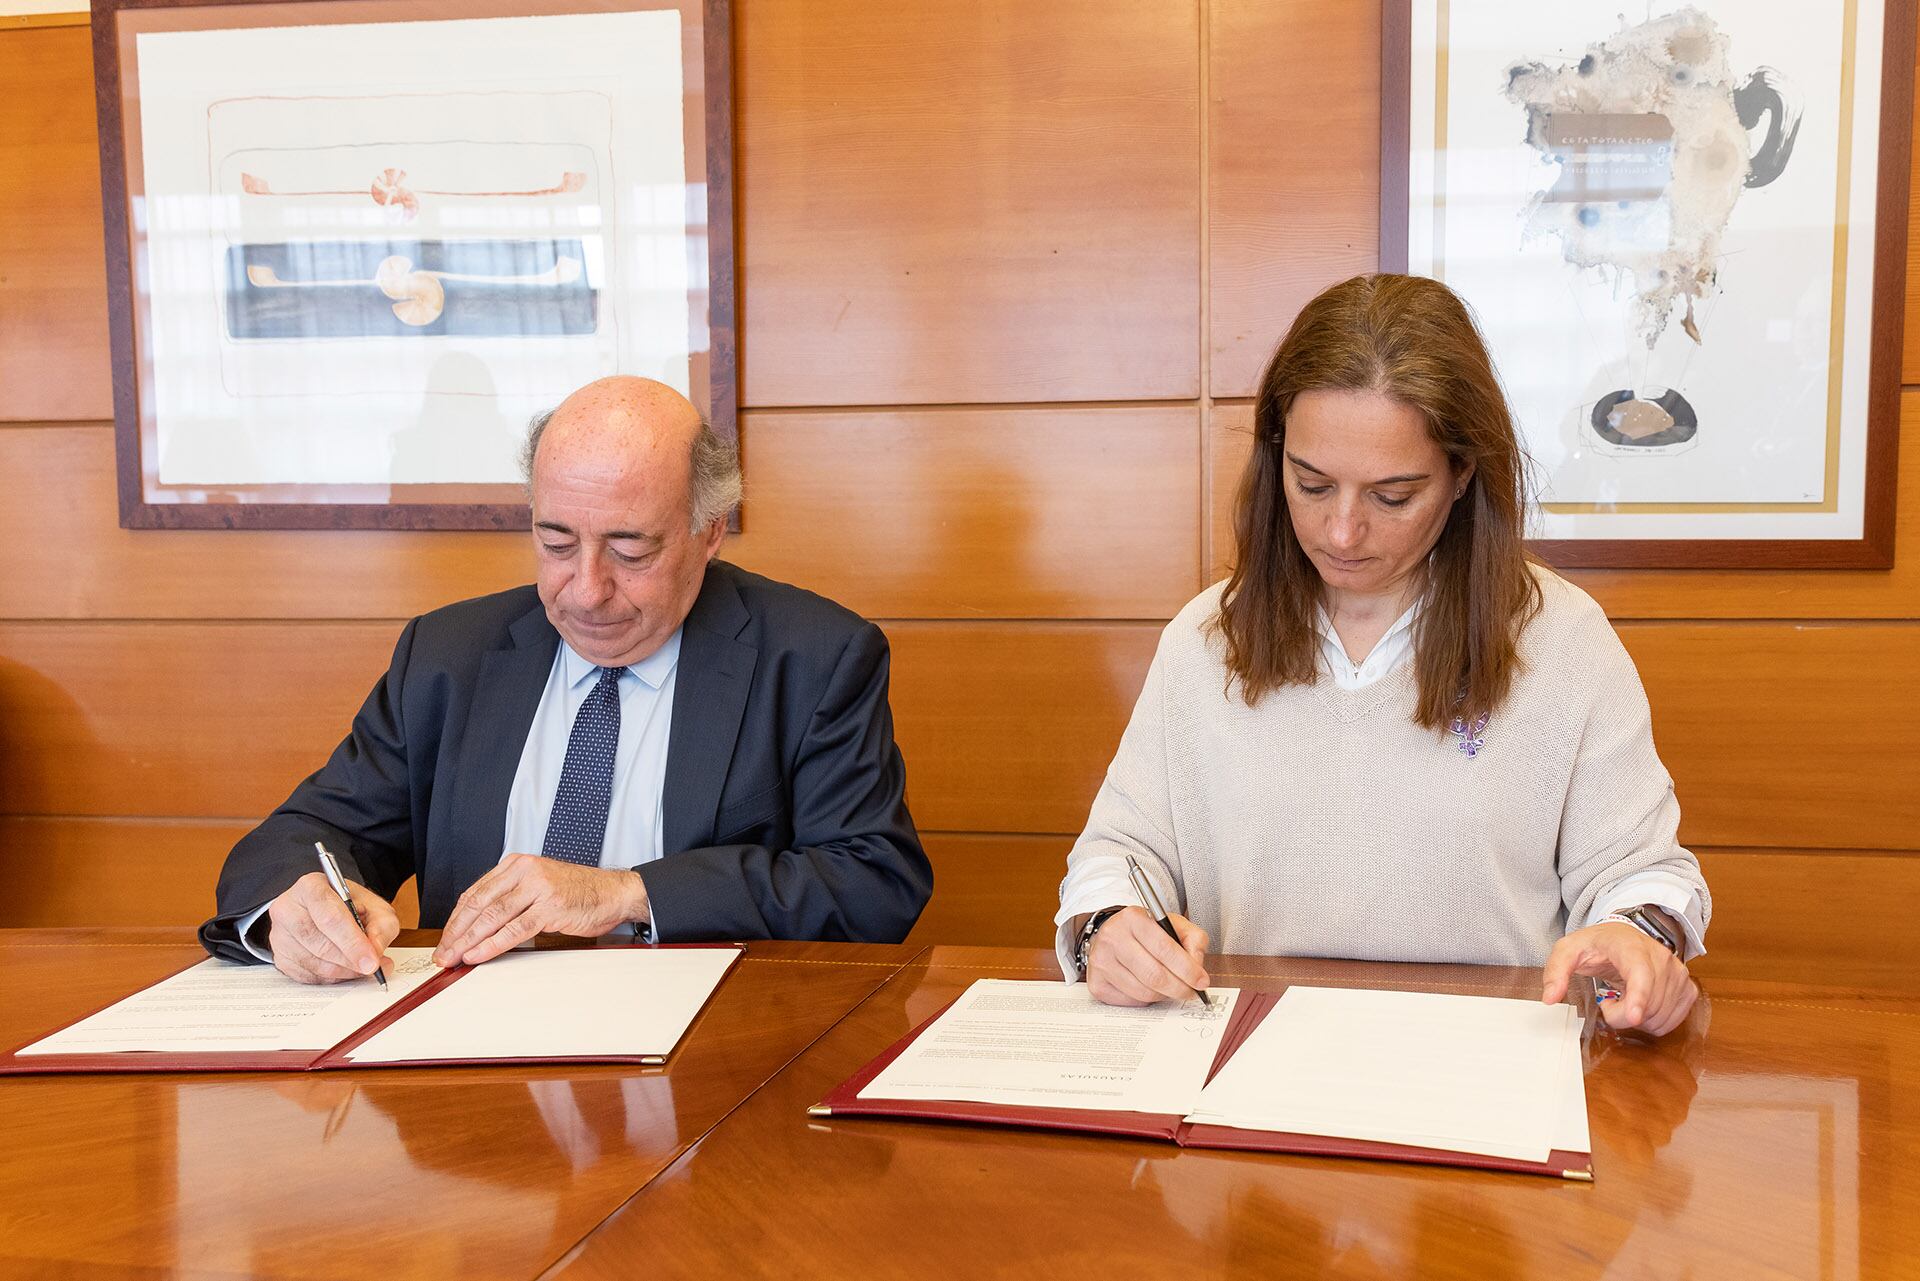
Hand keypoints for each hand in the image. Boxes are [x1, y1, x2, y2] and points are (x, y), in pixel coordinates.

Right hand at [266, 872, 398, 985]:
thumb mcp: (373, 906)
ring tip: (362, 966)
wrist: (324, 908)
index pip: (330, 917)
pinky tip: (344, 969)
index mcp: (310, 887)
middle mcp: (288, 909)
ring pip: (313, 963)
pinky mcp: (279, 957)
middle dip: (349, 960)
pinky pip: (306, 976)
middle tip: (372, 967)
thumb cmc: (347, 906)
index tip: (371, 961)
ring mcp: (279, 934)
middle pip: (319, 942)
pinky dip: (330, 978)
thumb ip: (381, 926)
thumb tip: (376, 951)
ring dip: (343, 971)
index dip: (352, 942)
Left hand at [434, 853, 648, 966]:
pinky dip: (492, 944)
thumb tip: (478, 927)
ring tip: (454, 958)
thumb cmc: (577, 893)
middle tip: (442, 954)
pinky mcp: (550, 906)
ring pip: (492, 916)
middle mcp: (524, 870)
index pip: (475, 893)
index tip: (444, 940)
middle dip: (456, 933)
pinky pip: (513, 929)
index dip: (456, 920)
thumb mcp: (538, 887)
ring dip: (468, 941)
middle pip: (478, 903)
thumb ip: (511, 898)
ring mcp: (537, 887)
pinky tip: (478, 955)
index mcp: (516, 864)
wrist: (614, 893)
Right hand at [1084, 907, 1211, 1006]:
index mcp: (1133, 918)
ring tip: (1169, 987)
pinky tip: (1148, 987)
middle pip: (1154, 975)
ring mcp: (1101, 962)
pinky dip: (1146, 1000)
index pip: (1165, 949)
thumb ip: (1194, 939)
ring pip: (1143, 992)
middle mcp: (1113, 938)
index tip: (1201, 981)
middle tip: (1191, 992)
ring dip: (1163, 995)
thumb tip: (1197, 967)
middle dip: (1179, 988)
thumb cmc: (1146, 931)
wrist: (1112, 933)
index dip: (1188, 969)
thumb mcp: (1173, 924)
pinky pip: (1130, 1001)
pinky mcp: (1096, 982)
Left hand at [1541, 921, 1696, 1035]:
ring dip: (1636, 1020)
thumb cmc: (1599, 944)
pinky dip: (1653, 1023)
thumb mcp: (1569, 950)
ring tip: (1623, 999)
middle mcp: (1661, 958)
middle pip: (1648, 1004)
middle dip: (1621, 1015)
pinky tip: (1640, 1007)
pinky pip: (1672, 1021)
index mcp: (1632, 947)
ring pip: (1660, 1016)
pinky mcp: (1686, 987)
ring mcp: (1677, 973)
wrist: (1626, 935)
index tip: (1634, 1017)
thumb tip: (1550, 997)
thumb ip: (1556, 971)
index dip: (1639, 997)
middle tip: (1606, 1000)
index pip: (1641, 974)